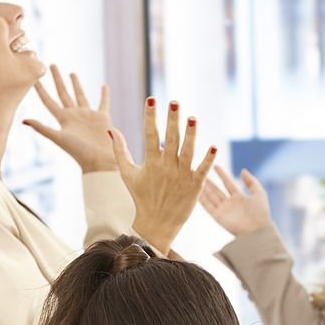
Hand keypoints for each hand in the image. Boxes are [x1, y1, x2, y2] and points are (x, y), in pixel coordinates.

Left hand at [23, 65, 115, 172]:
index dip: (41, 89)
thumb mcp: (59, 138)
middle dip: (57, 79)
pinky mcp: (102, 117)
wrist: (100, 160)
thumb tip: (23, 120)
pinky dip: (105, 95)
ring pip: (80, 95)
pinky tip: (104, 86)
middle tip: (52, 65)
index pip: (49, 101)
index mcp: (63, 120)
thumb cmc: (79, 152)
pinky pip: (103, 103)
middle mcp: (74, 116)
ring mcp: (88, 116)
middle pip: (63, 93)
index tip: (34, 77)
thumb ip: (42, 128)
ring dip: (76, 84)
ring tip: (72, 73)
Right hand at [109, 98, 216, 255]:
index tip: (151, 99)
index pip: (150, 135)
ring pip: (188, 152)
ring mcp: (181, 176)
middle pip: (170, 140)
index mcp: (151, 163)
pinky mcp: (195, 186)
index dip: (150, 117)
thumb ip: (120, 151)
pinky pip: (203, 170)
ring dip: (191, 135)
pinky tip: (213, 146)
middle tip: (175, 102)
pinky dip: (208, 159)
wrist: (156, 224)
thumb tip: (111, 130)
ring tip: (193, 118)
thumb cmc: (141, 197)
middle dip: (172, 121)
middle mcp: (166, 167)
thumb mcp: (127, 174)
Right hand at [200, 165, 271, 235]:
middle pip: (217, 190)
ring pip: (211, 196)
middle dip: (209, 181)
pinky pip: (208, 206)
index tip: (215, 166)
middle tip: (200, 171)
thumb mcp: (259, 193)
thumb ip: (251, 181)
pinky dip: (201, 199)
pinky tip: (195, 191)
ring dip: (203, 188)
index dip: (222, 174)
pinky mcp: (218, 217)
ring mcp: (223, 210)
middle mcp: (230, 204)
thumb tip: (242, 170)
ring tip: (195, 178)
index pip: (228, 183)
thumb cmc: (260, 213)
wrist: (257, 231)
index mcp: (240, 198)